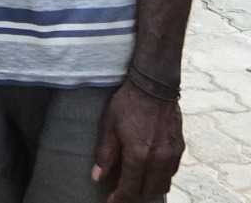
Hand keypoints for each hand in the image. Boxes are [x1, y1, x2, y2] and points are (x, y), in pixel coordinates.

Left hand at [92, 80, 184, 202]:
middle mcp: (159, 159)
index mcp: (139, 155)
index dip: (120, 199)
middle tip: (122, 194)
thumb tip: (97, 176)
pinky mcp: (180, 148)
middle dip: (135, 196)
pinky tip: (150, 172)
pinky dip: (161, 177)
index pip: (130, 188)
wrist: (154, 86)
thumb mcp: (109, 127)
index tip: (111, 202)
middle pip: (150, 191)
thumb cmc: (128, 104)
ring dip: (150, 188)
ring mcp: (173, 154)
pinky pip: (172, 172)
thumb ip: (105, 155)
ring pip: (164, 184)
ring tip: (136, 186)